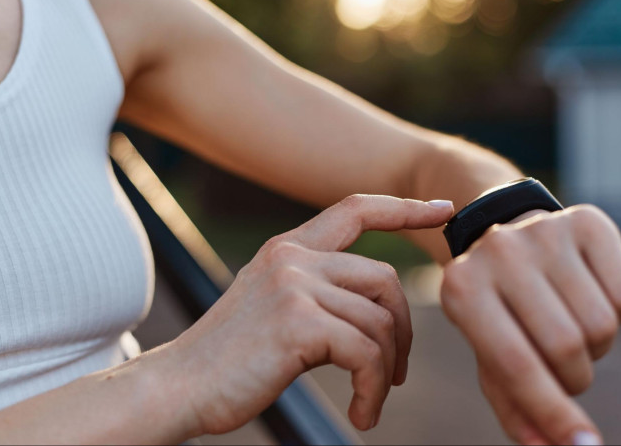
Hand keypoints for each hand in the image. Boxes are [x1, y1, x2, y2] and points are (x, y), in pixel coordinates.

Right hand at [167, 195, 453, 435]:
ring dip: (386, 371)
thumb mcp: (271, 305)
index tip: (444, 208)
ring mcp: (295, 286)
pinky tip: (360, 414)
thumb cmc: (229, 359)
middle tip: (396, 372)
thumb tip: (374, 307)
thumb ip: (314, 290)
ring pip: (381, 322)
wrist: (176, 388)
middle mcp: (293, 257)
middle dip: (402, 329)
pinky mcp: (298, 323)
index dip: (404, 206)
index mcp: (288, 248)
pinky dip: (373, 390)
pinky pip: (366, 354)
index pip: (356, 210)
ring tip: (370, 400)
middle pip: (385, 280)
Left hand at [440, 205, 620, 444]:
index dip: (553, 411)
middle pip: (566, 346)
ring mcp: (544, 231)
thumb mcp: (487, 350)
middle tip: (564, 370)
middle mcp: (500, 251)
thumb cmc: (495, 307)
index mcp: (462, 287)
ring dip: (595, 348)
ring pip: (601, 324)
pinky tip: (586, 297)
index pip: (515, 363)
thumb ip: (513, 403)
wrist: (505, 235)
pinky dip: (617, 313)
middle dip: (574, 378)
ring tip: (568, 328)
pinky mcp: (588, 220)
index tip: (582, 445)